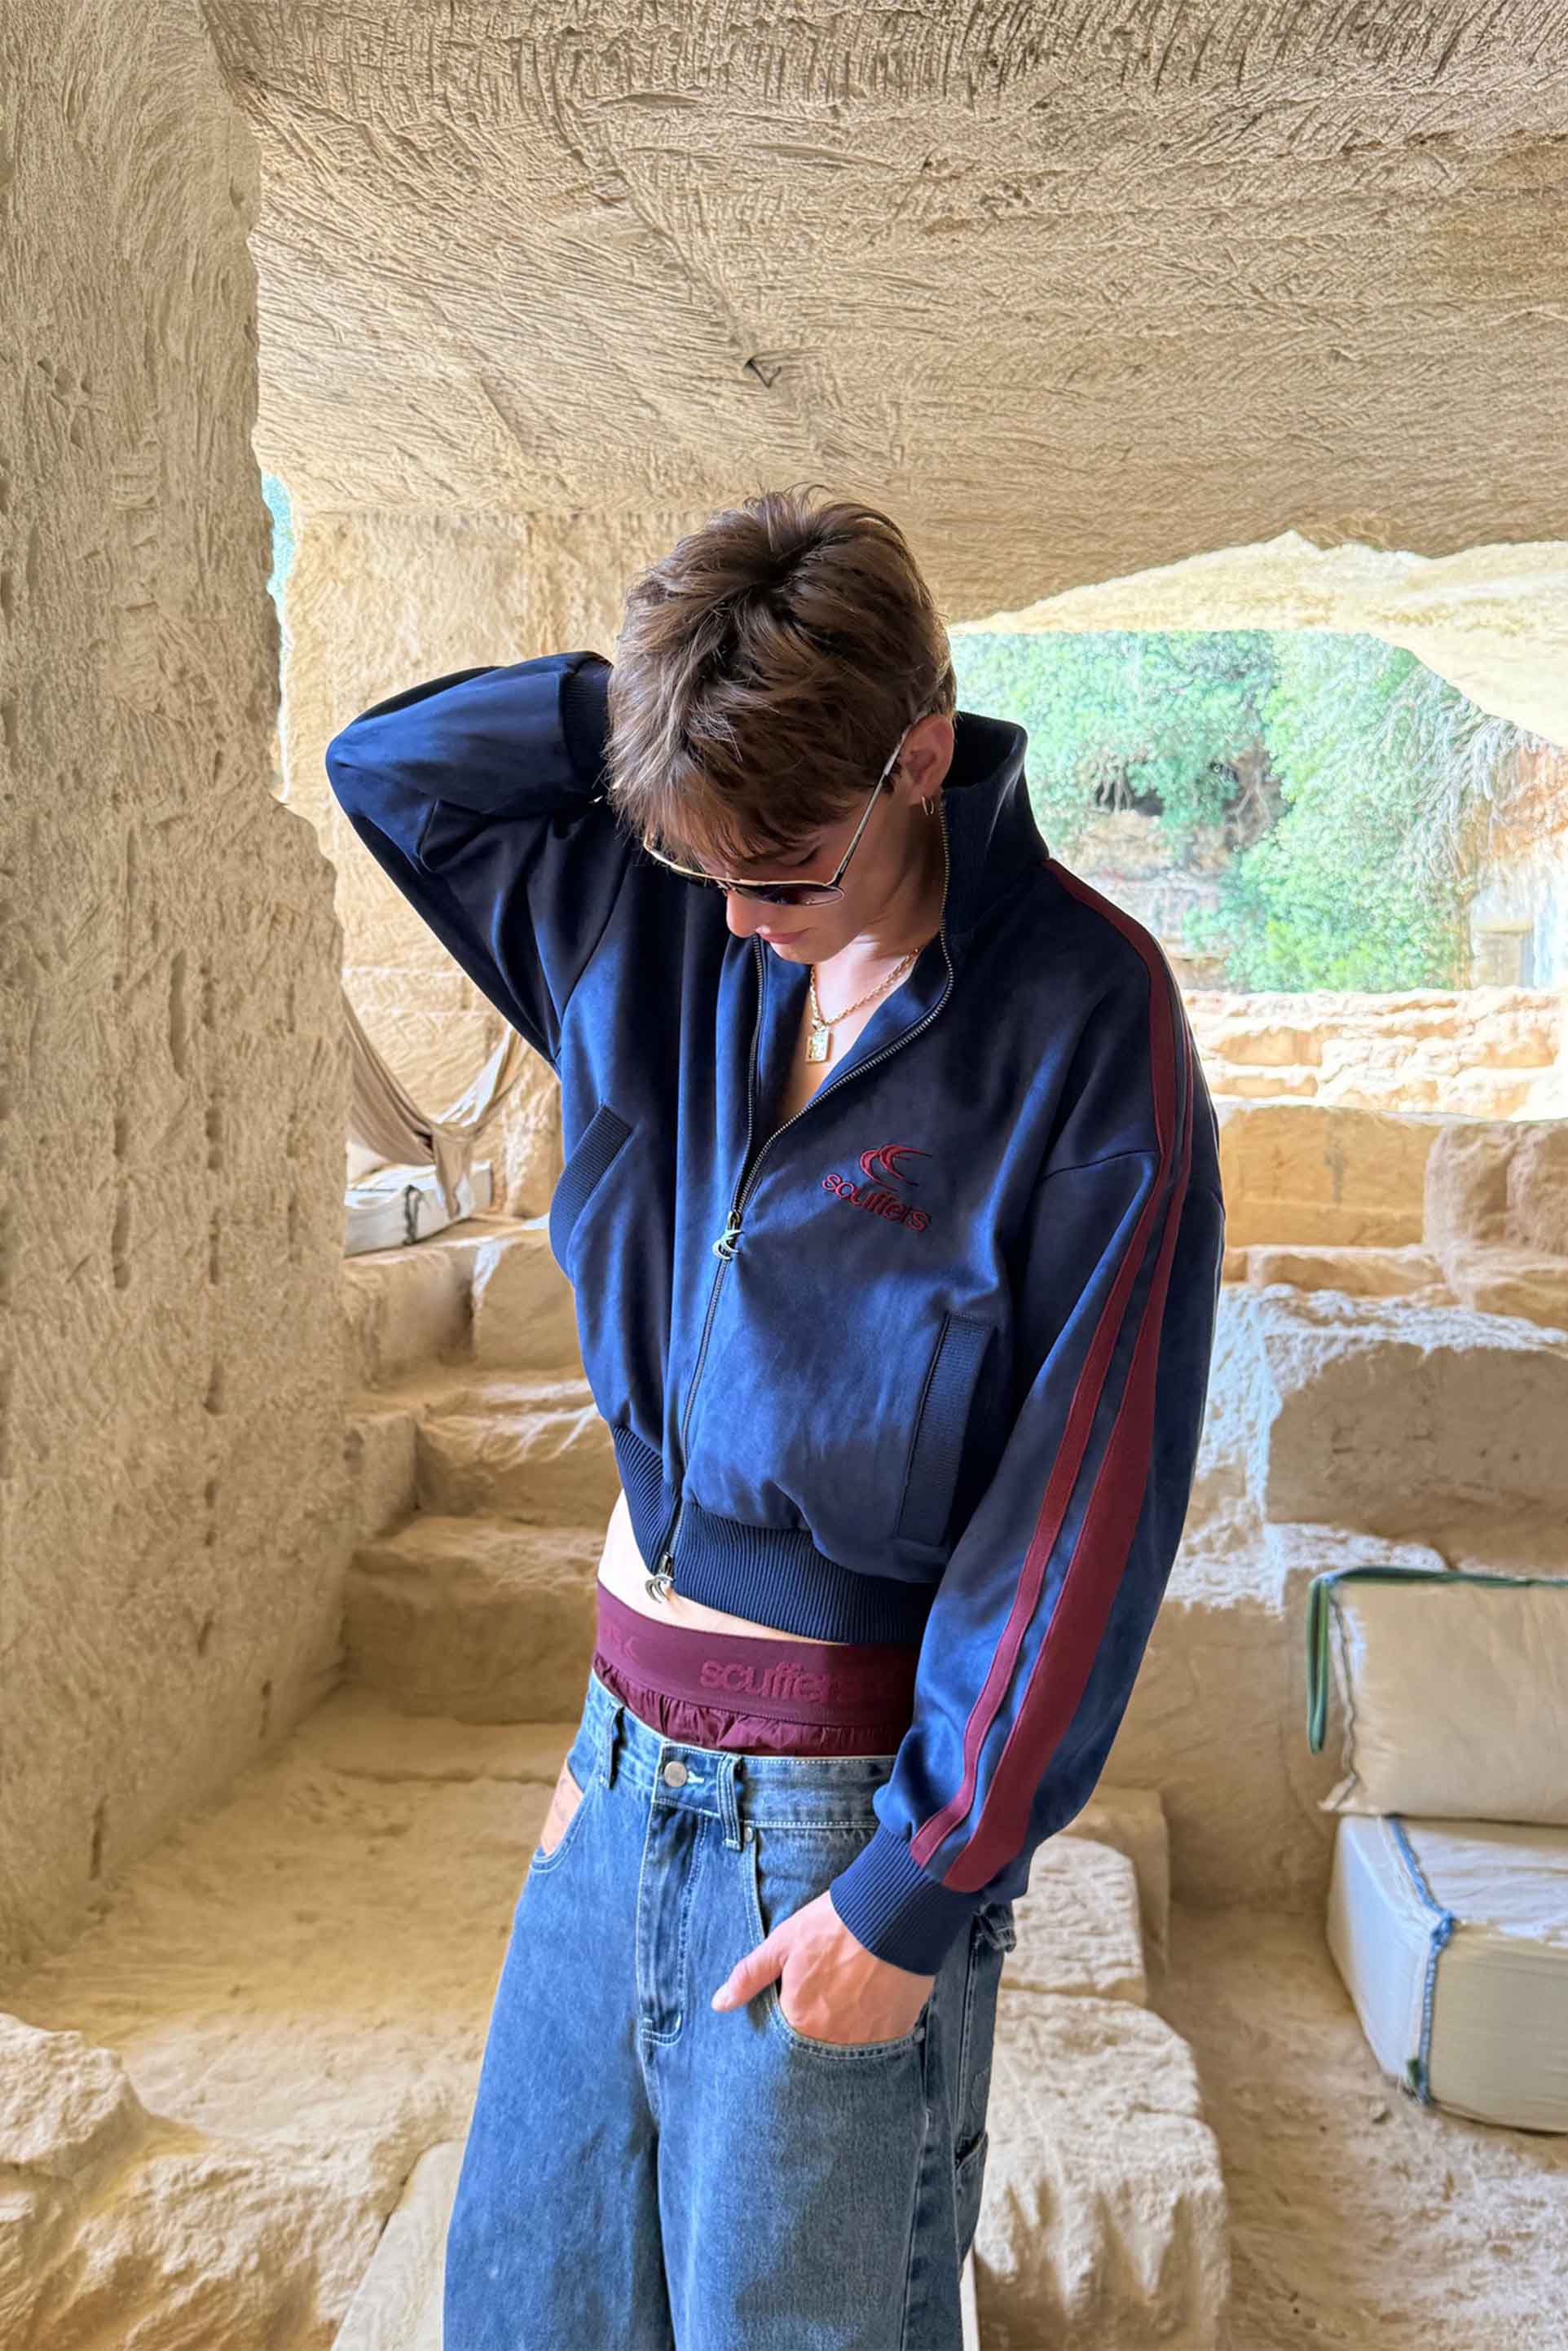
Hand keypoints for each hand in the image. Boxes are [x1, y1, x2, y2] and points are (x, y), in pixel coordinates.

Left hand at [711, 1889, 935, 2046]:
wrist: (892, 1912)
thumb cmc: (833, 1924)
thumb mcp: (783, 1942)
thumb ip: (750, 1975)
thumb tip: (719, 2004)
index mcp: (800, 2020)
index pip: (785, 2042)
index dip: (791, 2022)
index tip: (799, 2006)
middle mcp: (833, 2040)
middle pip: (818, 2049)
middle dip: (818, 2032)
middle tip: (828, 2002)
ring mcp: (867, 2041)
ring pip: (849, 2050)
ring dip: (846, 2033)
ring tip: (850, 2003)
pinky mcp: (897, 2032)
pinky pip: (880, 2045)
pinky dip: (874, 2031)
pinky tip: (874, 2006)